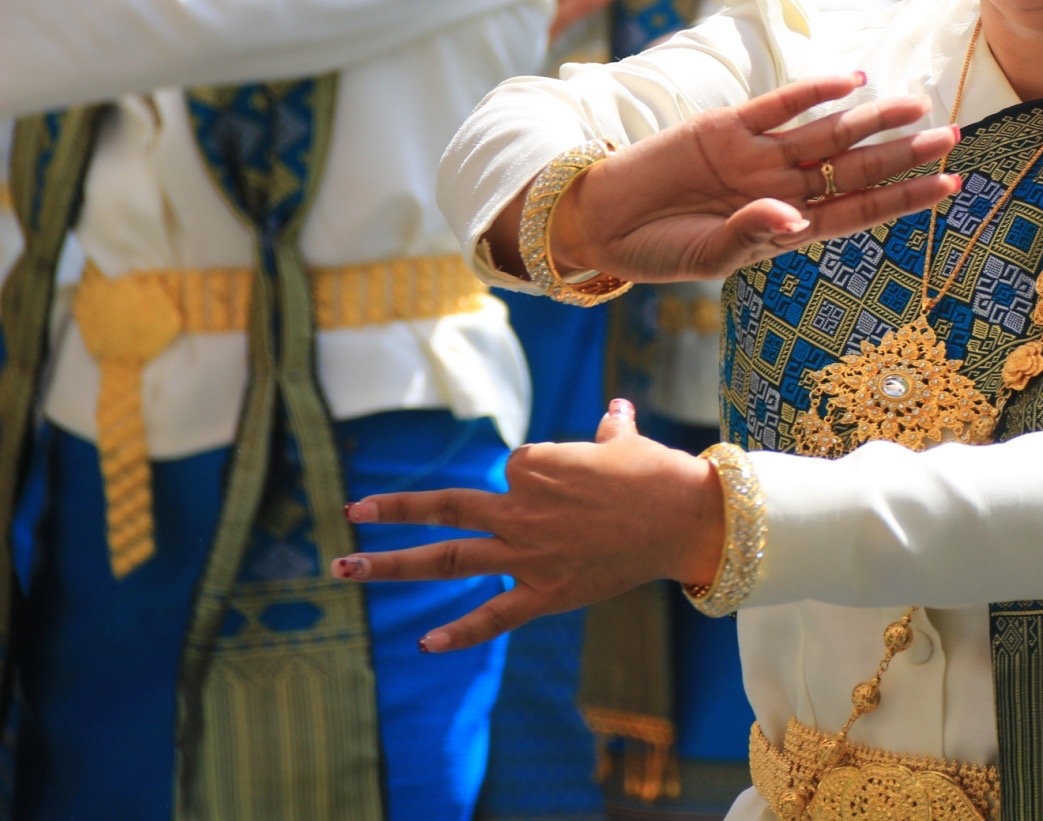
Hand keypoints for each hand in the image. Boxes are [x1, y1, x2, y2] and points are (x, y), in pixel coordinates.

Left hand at [332, 399, 722, 652]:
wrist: (686, 517)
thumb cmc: (657, 473)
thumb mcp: (626, 443)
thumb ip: (610, 429)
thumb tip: (615, 411)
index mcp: (536, 464)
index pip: (513, 470)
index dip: (543, 477)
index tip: (575, 484)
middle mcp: (520, 507)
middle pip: (445, 507)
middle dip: (393, 511)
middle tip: (350, 513)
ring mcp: (527, 552)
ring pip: (447, 557)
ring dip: (392, 564)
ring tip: (344, 568)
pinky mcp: (546, 591)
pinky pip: (496, 613)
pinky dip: (461, 631)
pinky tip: (425, 643)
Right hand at [494, 73, 961, 283]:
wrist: (602, 222)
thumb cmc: (657, 252)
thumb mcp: (706, 258)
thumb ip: (750, 235)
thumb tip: (795, 218)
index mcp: (786, 227)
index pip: (859, 211)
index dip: (904, 199)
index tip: (950, 186)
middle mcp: (782, 187)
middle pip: (855, 168)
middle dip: (902, 154)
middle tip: (952, 137)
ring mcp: (758, 155)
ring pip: (828, 133)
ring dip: (871, 120)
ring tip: (916, 106)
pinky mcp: (727, 126)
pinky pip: (779, 105)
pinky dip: (813, 91)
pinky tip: (850, 80)